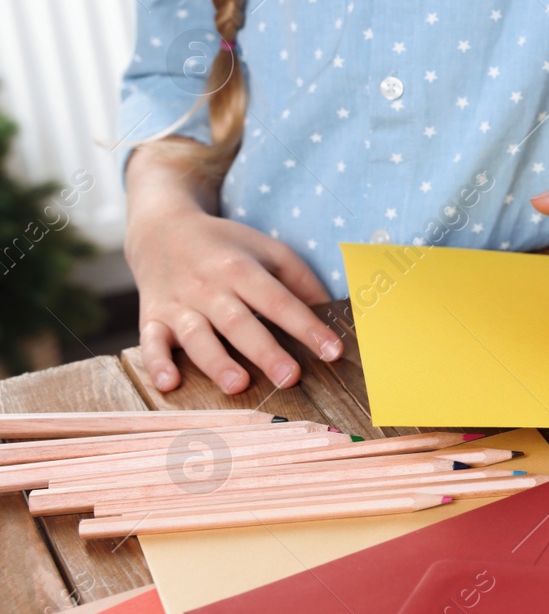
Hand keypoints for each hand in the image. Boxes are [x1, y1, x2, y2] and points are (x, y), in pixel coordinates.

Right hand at [125, 148, 342, 394]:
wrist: (162, 228)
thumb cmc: (226, 247)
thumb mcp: (267, 249)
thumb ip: (299, 280)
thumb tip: (332, 312)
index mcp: (240, 268)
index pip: (277, 300)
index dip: (306, 326)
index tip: (333, 351)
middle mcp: (208, 287)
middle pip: (238, 322)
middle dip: (264, 351)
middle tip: (290, 378)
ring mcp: (178, 304)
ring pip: (196, 336)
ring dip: (216, 362)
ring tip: (239, 385)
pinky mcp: (152, 318)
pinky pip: (150, 342)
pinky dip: (157, 363)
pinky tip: (170, 383)